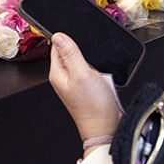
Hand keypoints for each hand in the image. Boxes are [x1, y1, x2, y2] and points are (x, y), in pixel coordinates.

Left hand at [49, 33, 120, 156]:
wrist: (107, 128)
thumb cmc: (93, 106)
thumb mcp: (81, 73)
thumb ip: (70, 53)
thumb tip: (58, 35)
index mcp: (57, 74)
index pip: (56, 47)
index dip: (66, 38)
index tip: (77, 38)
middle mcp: (64, 78)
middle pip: (69, 53)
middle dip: (81, 51)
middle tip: (90, 59)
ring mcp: (76, 83)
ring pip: (82, 62)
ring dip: (92, 62)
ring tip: (97, 72)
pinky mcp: (87, 88)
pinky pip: (92, 72)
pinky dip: (98, 71)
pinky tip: (102, 77)